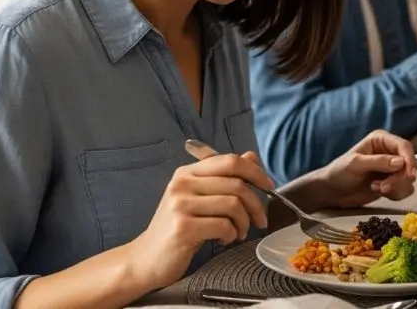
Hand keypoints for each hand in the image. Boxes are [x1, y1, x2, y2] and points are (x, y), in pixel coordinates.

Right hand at [126, 152, 274, 288]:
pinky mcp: (182, 228)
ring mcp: (180, 205)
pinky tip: (225, 239)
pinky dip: (231, 235)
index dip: (255, 172)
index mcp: (187, 172)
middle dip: (255, 204)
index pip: (230, 161)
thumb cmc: (178, 228)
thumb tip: (251, 157)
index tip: (269, 187)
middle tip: (259, 221)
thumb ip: (224, 177)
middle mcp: (182, 184)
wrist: (147, 258)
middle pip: (236, 184)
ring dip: (244, 223)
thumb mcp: (200, 197)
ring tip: (239, 233)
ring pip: (233, 205)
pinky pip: (223, 226)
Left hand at [314, 130, 416, 208]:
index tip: (410, 175)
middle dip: (399, 178)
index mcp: (381, 140)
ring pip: (408, 178)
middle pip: (409, 164)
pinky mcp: (391, 182)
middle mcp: (389, 152)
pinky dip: (395, 194)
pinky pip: (404, 189)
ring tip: (376, 188)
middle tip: (383, 188)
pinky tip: (379, 192)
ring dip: (396, 187)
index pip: (404, 146)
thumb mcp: (356, 165)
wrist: (332, 192)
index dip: (410, 160)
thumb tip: (401, 162)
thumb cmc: (339, 172)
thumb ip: (378, 162)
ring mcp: (391, 168)